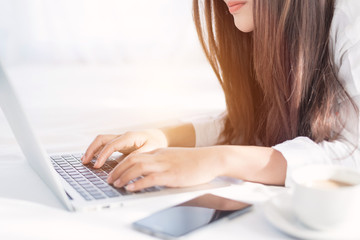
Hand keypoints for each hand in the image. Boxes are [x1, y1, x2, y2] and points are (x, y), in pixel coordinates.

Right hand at [82, 129, 167, 167]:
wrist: (159, 137)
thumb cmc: (156, 142)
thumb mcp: (151, 149)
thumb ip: (139, 155)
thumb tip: (127, 162)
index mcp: (129, 137)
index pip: (111, 145)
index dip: (102, 155)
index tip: (97, 165)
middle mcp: (122, 136)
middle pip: (101, 139)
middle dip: (91, 149)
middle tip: (85, 162)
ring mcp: (119, 139)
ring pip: (101, 141)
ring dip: (92, 150)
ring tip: (85, 161)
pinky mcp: (119, 144)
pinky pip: (105, 145)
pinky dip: (97, 151)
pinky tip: (93, 160)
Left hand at [107, 147, 224, 190]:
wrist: (212, 159)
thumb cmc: (195, 161)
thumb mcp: (175, 158)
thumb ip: (163, 163)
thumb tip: (152, 173)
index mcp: (160, 152)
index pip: (135, 155)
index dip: (121, 164)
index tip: (114, 172)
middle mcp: (160, 157)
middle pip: (132, 159)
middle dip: (117, 170)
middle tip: (109, 179)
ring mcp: (165, 165)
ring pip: (137, 167)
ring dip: (123, 176)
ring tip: (115, 184)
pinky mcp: (172, 175)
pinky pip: (150, 178)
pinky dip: (137, 183)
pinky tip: (130, 188)